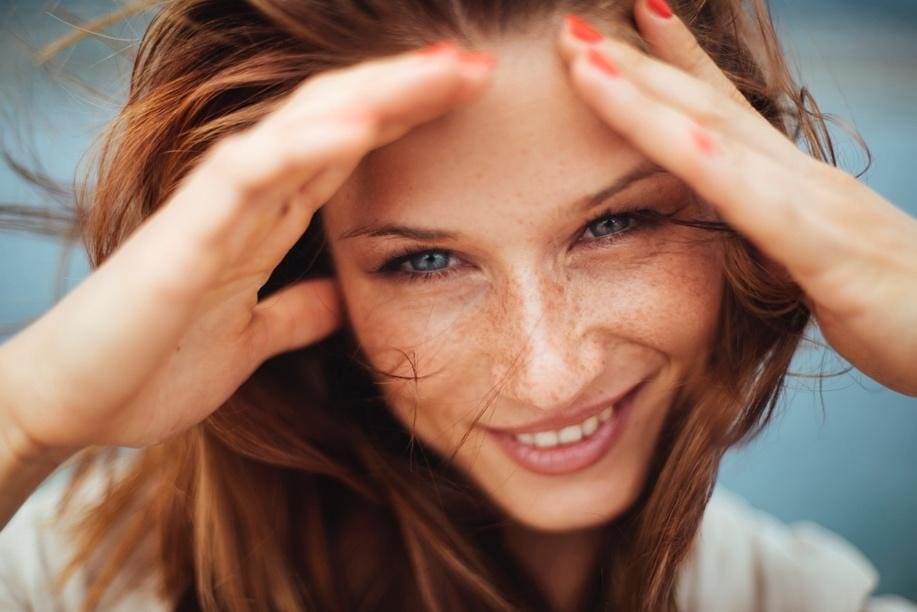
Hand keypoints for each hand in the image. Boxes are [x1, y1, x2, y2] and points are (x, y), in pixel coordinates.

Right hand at [0, 42, 495, 454]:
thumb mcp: (253, 340)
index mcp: (266, 220)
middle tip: (479, 65)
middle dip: (410, 89)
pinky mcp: (184, 236)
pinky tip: (363, 125)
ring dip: (377, 94)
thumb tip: (344, 296)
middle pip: (339, 119)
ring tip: (448, 68)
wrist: (76, 406)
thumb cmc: (154, 367)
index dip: (408, 117)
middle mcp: (247, 198)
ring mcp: (215, 209)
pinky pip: (249, 175)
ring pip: (303, 126)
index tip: (471, 98)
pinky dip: (306, 146)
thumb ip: (297, 311)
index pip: (348, 148)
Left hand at [557, 4, 916, 395]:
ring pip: (716, 139)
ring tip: (587, 59)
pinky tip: (676, 139)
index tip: (629, 19)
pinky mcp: (831, 255)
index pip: (723, 108)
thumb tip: (726, 222)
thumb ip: (770, 235)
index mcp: (793, 184)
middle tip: (571, 27)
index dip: (673, 62)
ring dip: (647, 97)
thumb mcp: (815, 261)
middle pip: (704, 107)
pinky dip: (719, 169)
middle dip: (635, 64)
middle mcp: (801, 178)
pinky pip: (764, 208)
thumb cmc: (898, 306)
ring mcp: (817, 208)